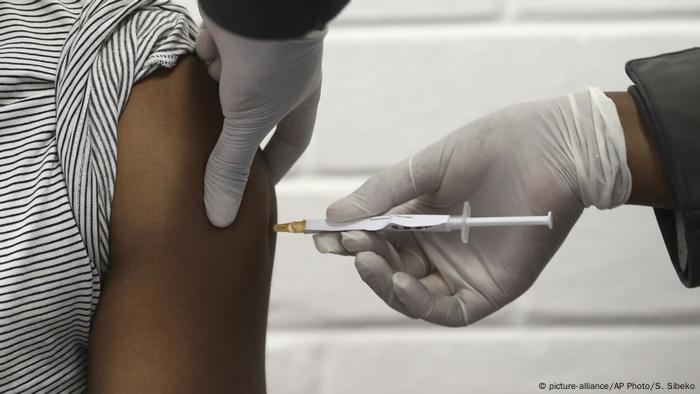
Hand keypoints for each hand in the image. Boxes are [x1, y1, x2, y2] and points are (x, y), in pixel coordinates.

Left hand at [196, 8, 324, 226]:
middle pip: (253, 119)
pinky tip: (180, 88)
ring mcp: (251, 56)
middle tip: (211, 167)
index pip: (290, 142)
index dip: (275, 166)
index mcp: (298, 100)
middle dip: (233, 140)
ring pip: (226, 90)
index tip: (255, 188)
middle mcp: (277, 80)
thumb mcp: (250, 121)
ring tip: (186, 136)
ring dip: (210, 106)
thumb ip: (232, 167)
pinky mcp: (224, 36)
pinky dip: (196, 72)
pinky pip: (207, 61)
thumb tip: (219, 218)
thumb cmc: (271, 60)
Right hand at [314, 88, 630, 325]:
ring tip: (366, 257)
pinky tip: (400, 280)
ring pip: (412, 294)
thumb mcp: (427, 167)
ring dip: (384, 281)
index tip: (324, 234)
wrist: (556, 146)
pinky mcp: (488, 289)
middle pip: (390, 268)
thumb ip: (383, 193)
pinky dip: (417, 300)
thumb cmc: (495, 147)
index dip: (350, 239)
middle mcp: (439, 248)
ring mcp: (462, 271)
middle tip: (350, 241)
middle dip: (365, 257)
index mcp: (423, 217)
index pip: (377, 238)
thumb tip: (332, 218)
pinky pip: (446, 309)